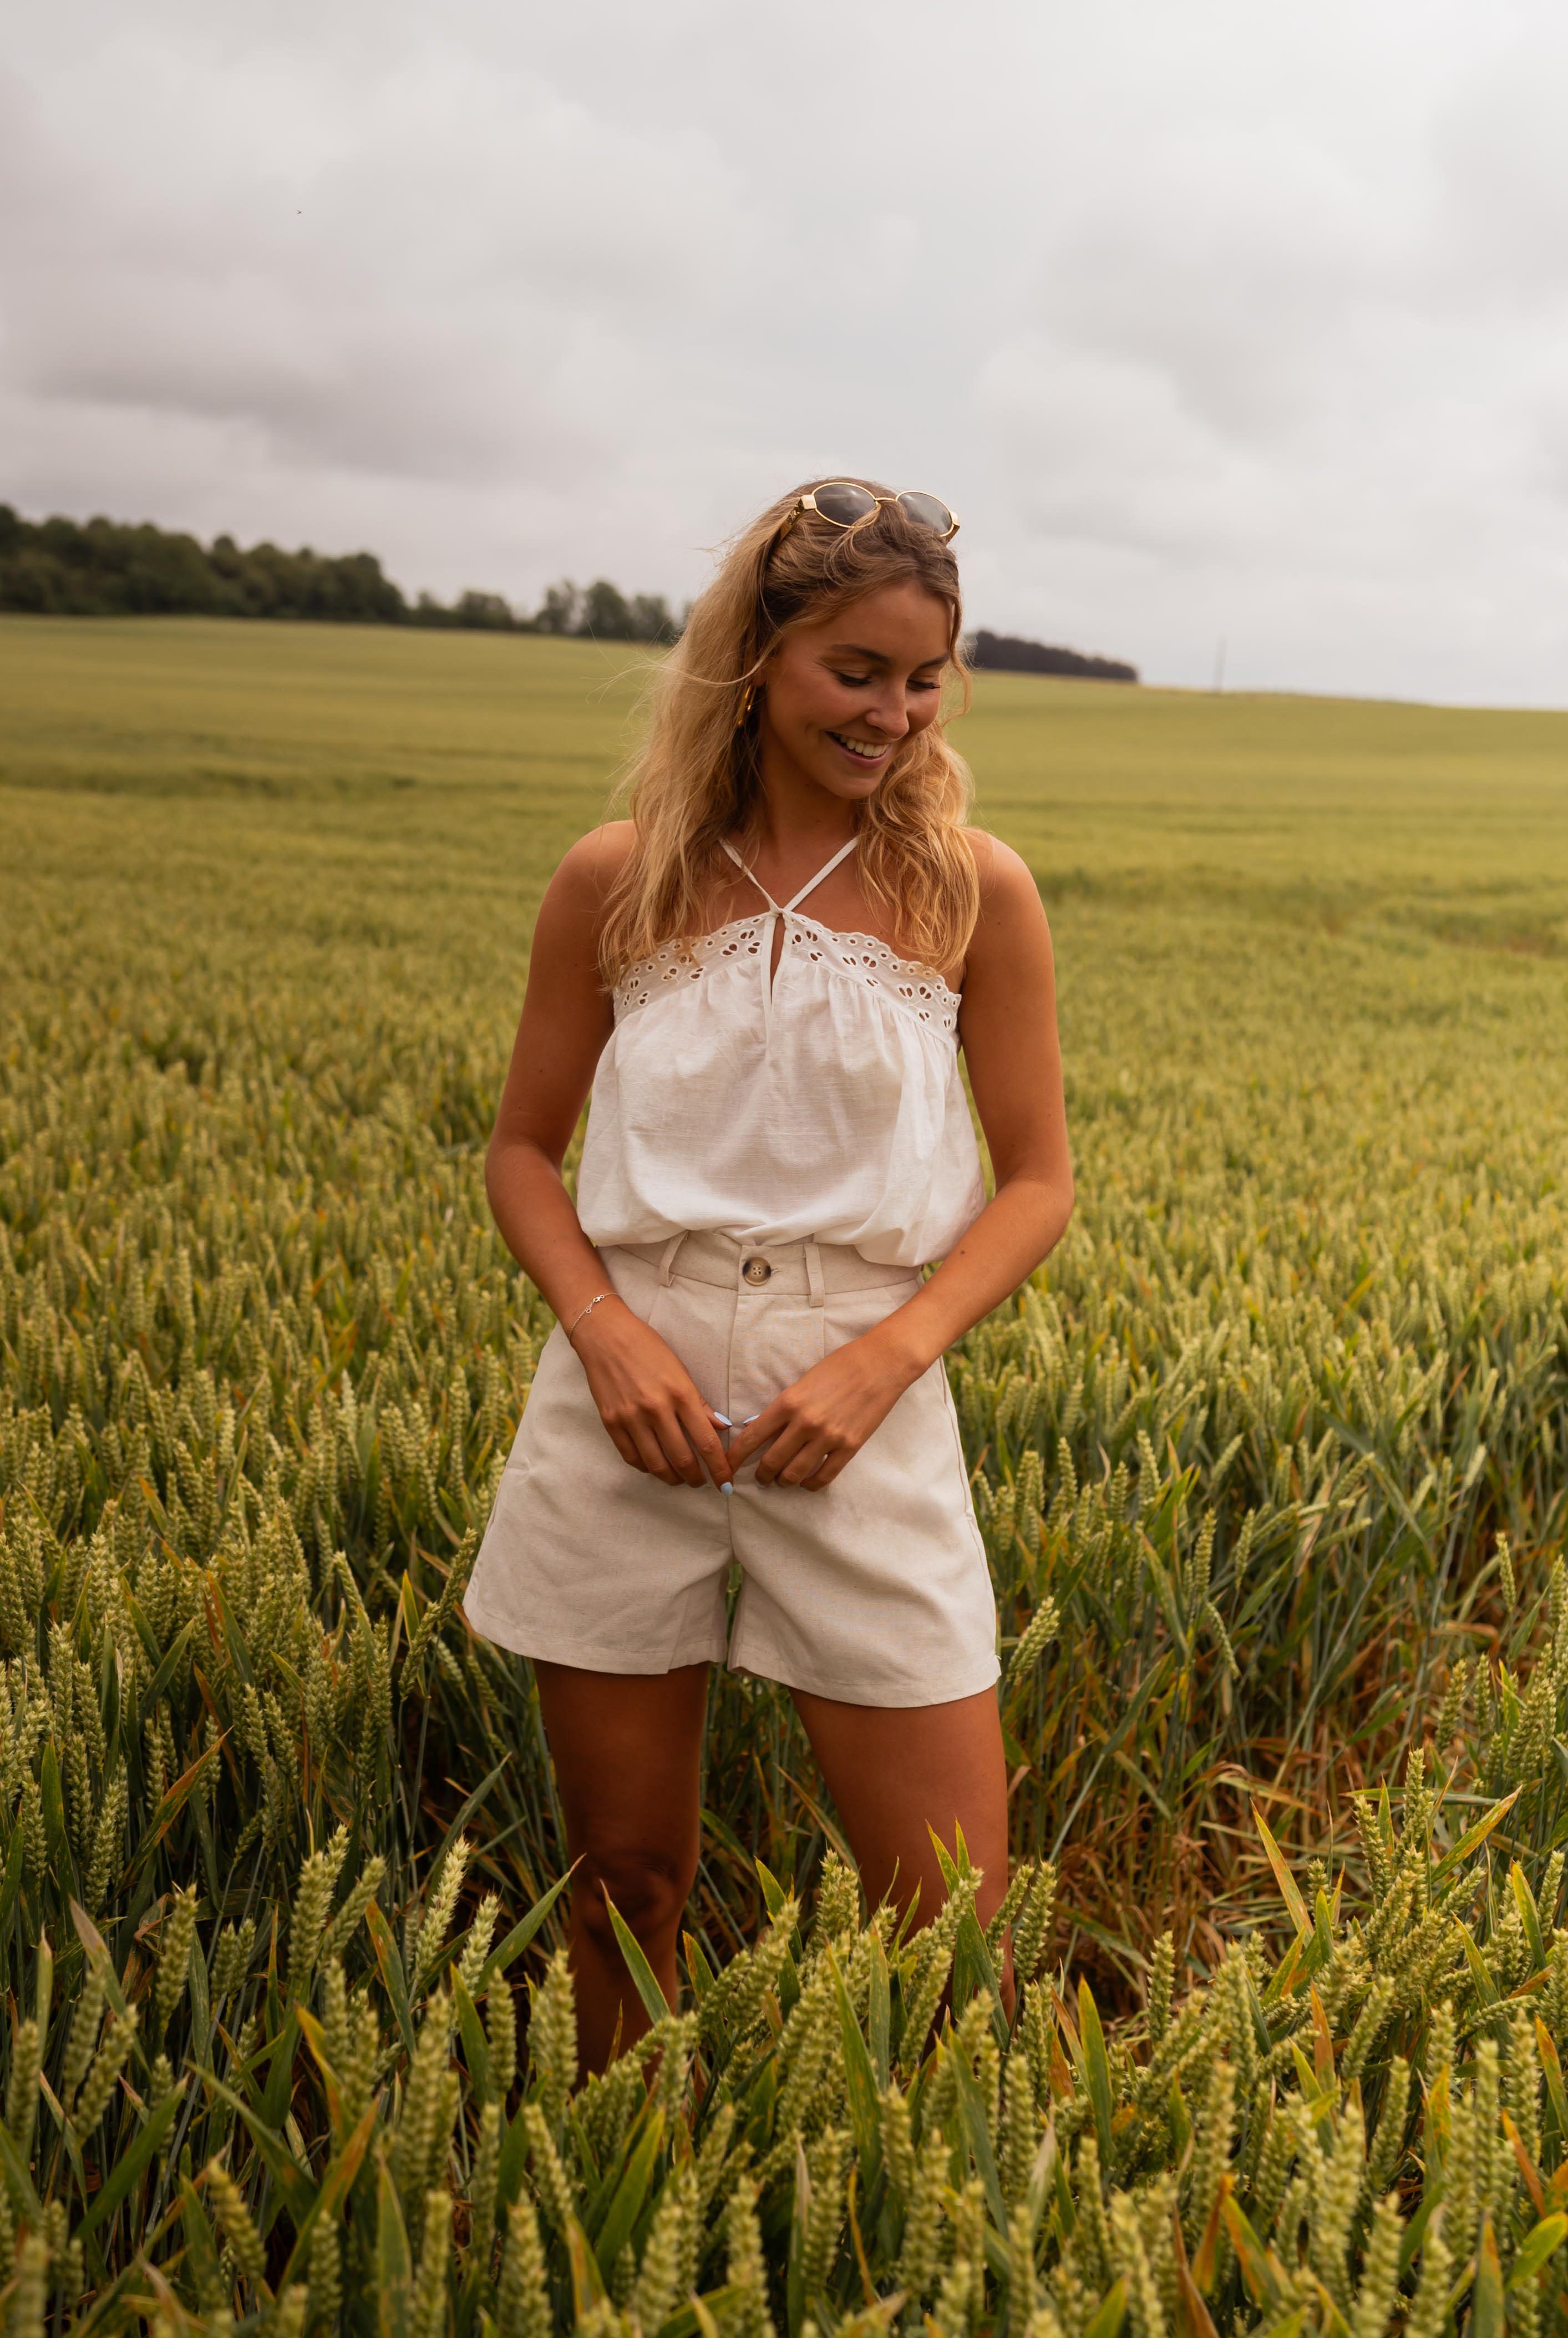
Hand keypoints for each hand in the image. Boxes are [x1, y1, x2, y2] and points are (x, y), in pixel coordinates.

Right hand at [570, 1300, 731, 1489]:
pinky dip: (646, 1467)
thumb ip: (700, 1403)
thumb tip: (722, 1427)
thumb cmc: (648, 1349)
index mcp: (680, 1394)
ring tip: (680, 1479)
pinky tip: (655, 1466)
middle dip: (697, 1478)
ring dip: (672, 1478)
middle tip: (702, 1482)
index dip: (719, 1468)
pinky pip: (632, 1457)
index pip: (706, 1442)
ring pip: (656, 1465)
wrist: (606, 1336)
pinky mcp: (611, 1423)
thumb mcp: (681, 1371)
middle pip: (683, 1459)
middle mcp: (656, 1409)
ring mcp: (631, 1418)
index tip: (726, 1483)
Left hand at [724, 1326, 923, 1490]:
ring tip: (783, 1480)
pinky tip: (807, 1482)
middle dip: (761, 1475)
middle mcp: (804, 1423)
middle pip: (771, 1461)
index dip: (735, 1457)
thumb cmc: (840, 1367)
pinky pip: (823, 1477)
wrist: (880, 1364)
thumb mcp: (802, 1382)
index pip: (752, 1436)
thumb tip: (765, 1430)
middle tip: (760, 1478)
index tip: (727, 1467)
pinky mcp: (849, 1448)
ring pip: (794, 1474)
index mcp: (788, 1402)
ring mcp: (827, 1437)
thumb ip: (784, 1408)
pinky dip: (810, 1484)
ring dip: (783, 1481)